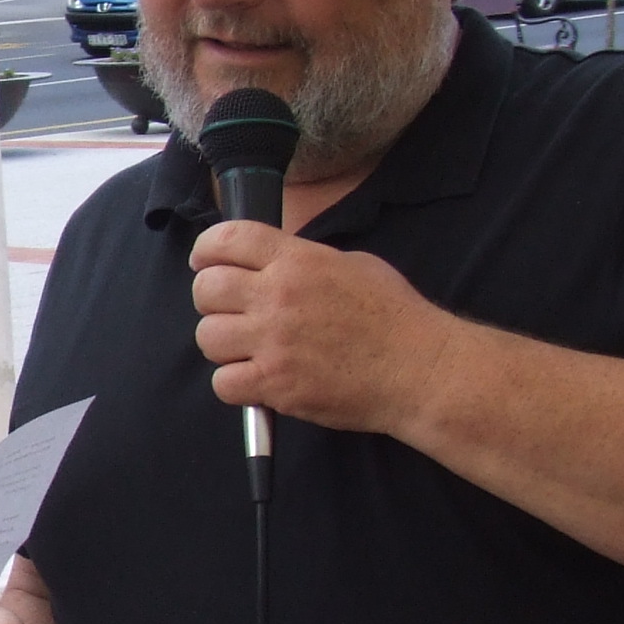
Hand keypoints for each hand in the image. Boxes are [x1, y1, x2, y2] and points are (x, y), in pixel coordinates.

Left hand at [189, 220, 458, 437]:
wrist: (419, 369)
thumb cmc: (394, 317)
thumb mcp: (352, 264)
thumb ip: (305, 261)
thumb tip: (274, 265)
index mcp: (296, 259)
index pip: (226, 239)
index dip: (206, 251)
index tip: (204, 263)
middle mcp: (278, 295)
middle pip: (206, 289)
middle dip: (212, 301)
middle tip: (229, 312)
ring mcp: (273, 341)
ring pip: (208, 337)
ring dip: (223, 345)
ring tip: (249, 350)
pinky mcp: (275, 384)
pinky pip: (223, 383)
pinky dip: (236, 384)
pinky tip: (259, 380)